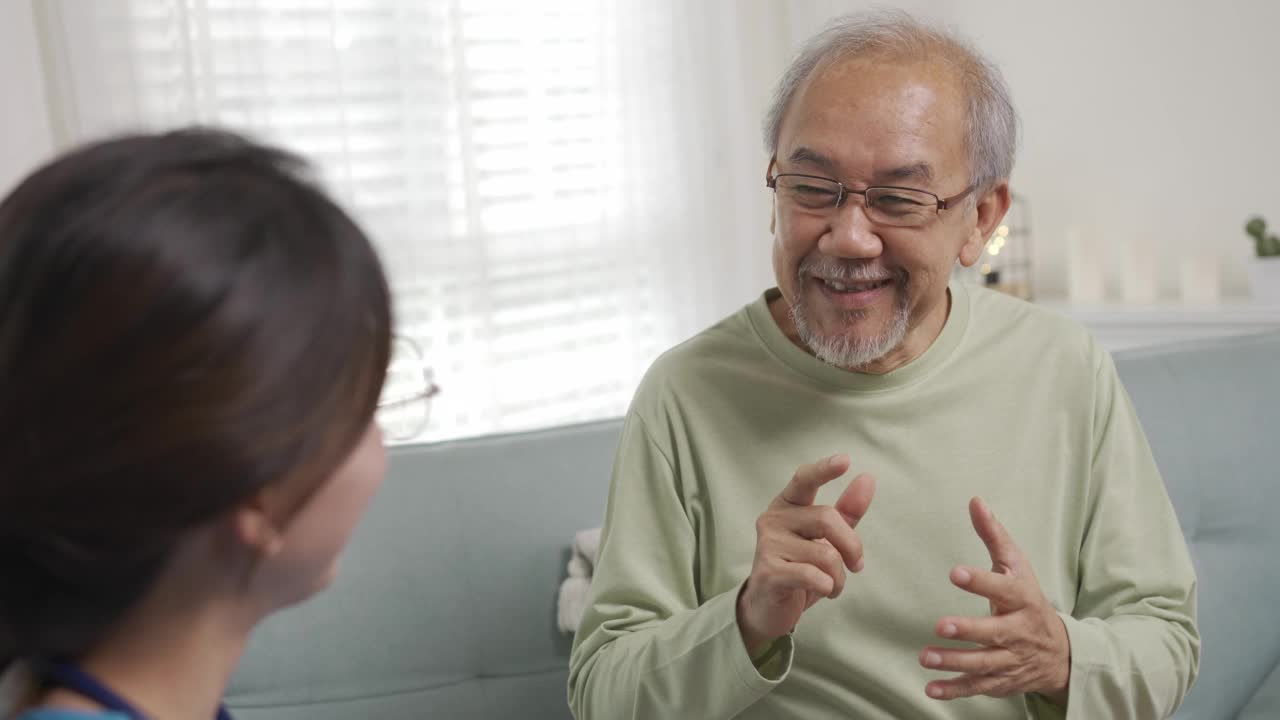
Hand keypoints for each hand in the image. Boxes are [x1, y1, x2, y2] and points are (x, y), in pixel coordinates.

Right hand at [736, 454, 875, 654]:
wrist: (769, 607)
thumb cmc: (800, 568)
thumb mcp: (826, 539)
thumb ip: (846, 511)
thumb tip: (867, 479)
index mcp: (788, 505)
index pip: (804, 480)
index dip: (824, 470)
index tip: (846, 460)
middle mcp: (773, 519)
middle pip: (826, 518)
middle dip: (851, 546)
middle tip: (856, 566)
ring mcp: (767, 544)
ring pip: (825, 553)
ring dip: (839, 576)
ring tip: (832, 585)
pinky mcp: (768, 572)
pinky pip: (812, 575)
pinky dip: (827, 586)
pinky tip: (823, 590)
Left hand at [921, 497, 1070, 703]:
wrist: (1059, 650)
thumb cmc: (1027, 597)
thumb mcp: (1016, 564)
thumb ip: (993, 535)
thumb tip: (974, 500)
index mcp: (1021, 598)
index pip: (1003, 588)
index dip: (980, 581)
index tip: (955, 572)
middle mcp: (1017, 631)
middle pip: (994, 632)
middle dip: (968, 630)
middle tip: (941, 625)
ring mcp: (1010, 658)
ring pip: (983, 663)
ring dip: (955, 662)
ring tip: (926, 656)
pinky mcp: (1001, 680)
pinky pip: (977, 686)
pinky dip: (955, 690)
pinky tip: (931, 688)